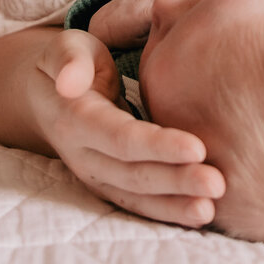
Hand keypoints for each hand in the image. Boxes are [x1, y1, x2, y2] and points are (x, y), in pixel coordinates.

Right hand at [26, 0, 223, 226]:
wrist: (46, 95)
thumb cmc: (69, 62)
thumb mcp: (64, 48)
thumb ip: (69, 59)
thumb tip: (68, 80)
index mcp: (75, 120)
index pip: (121, 138)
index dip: (159, 146)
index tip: (198, 148)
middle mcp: (83, 157)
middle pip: (134, 175)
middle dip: (177, 181)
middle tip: (218, 183)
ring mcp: (96, 176)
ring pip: (138, 197)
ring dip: (175, 206)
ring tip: (210, 209)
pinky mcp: (109, 186)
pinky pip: (139, 205)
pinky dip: (168, 212)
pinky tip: (199, 215)